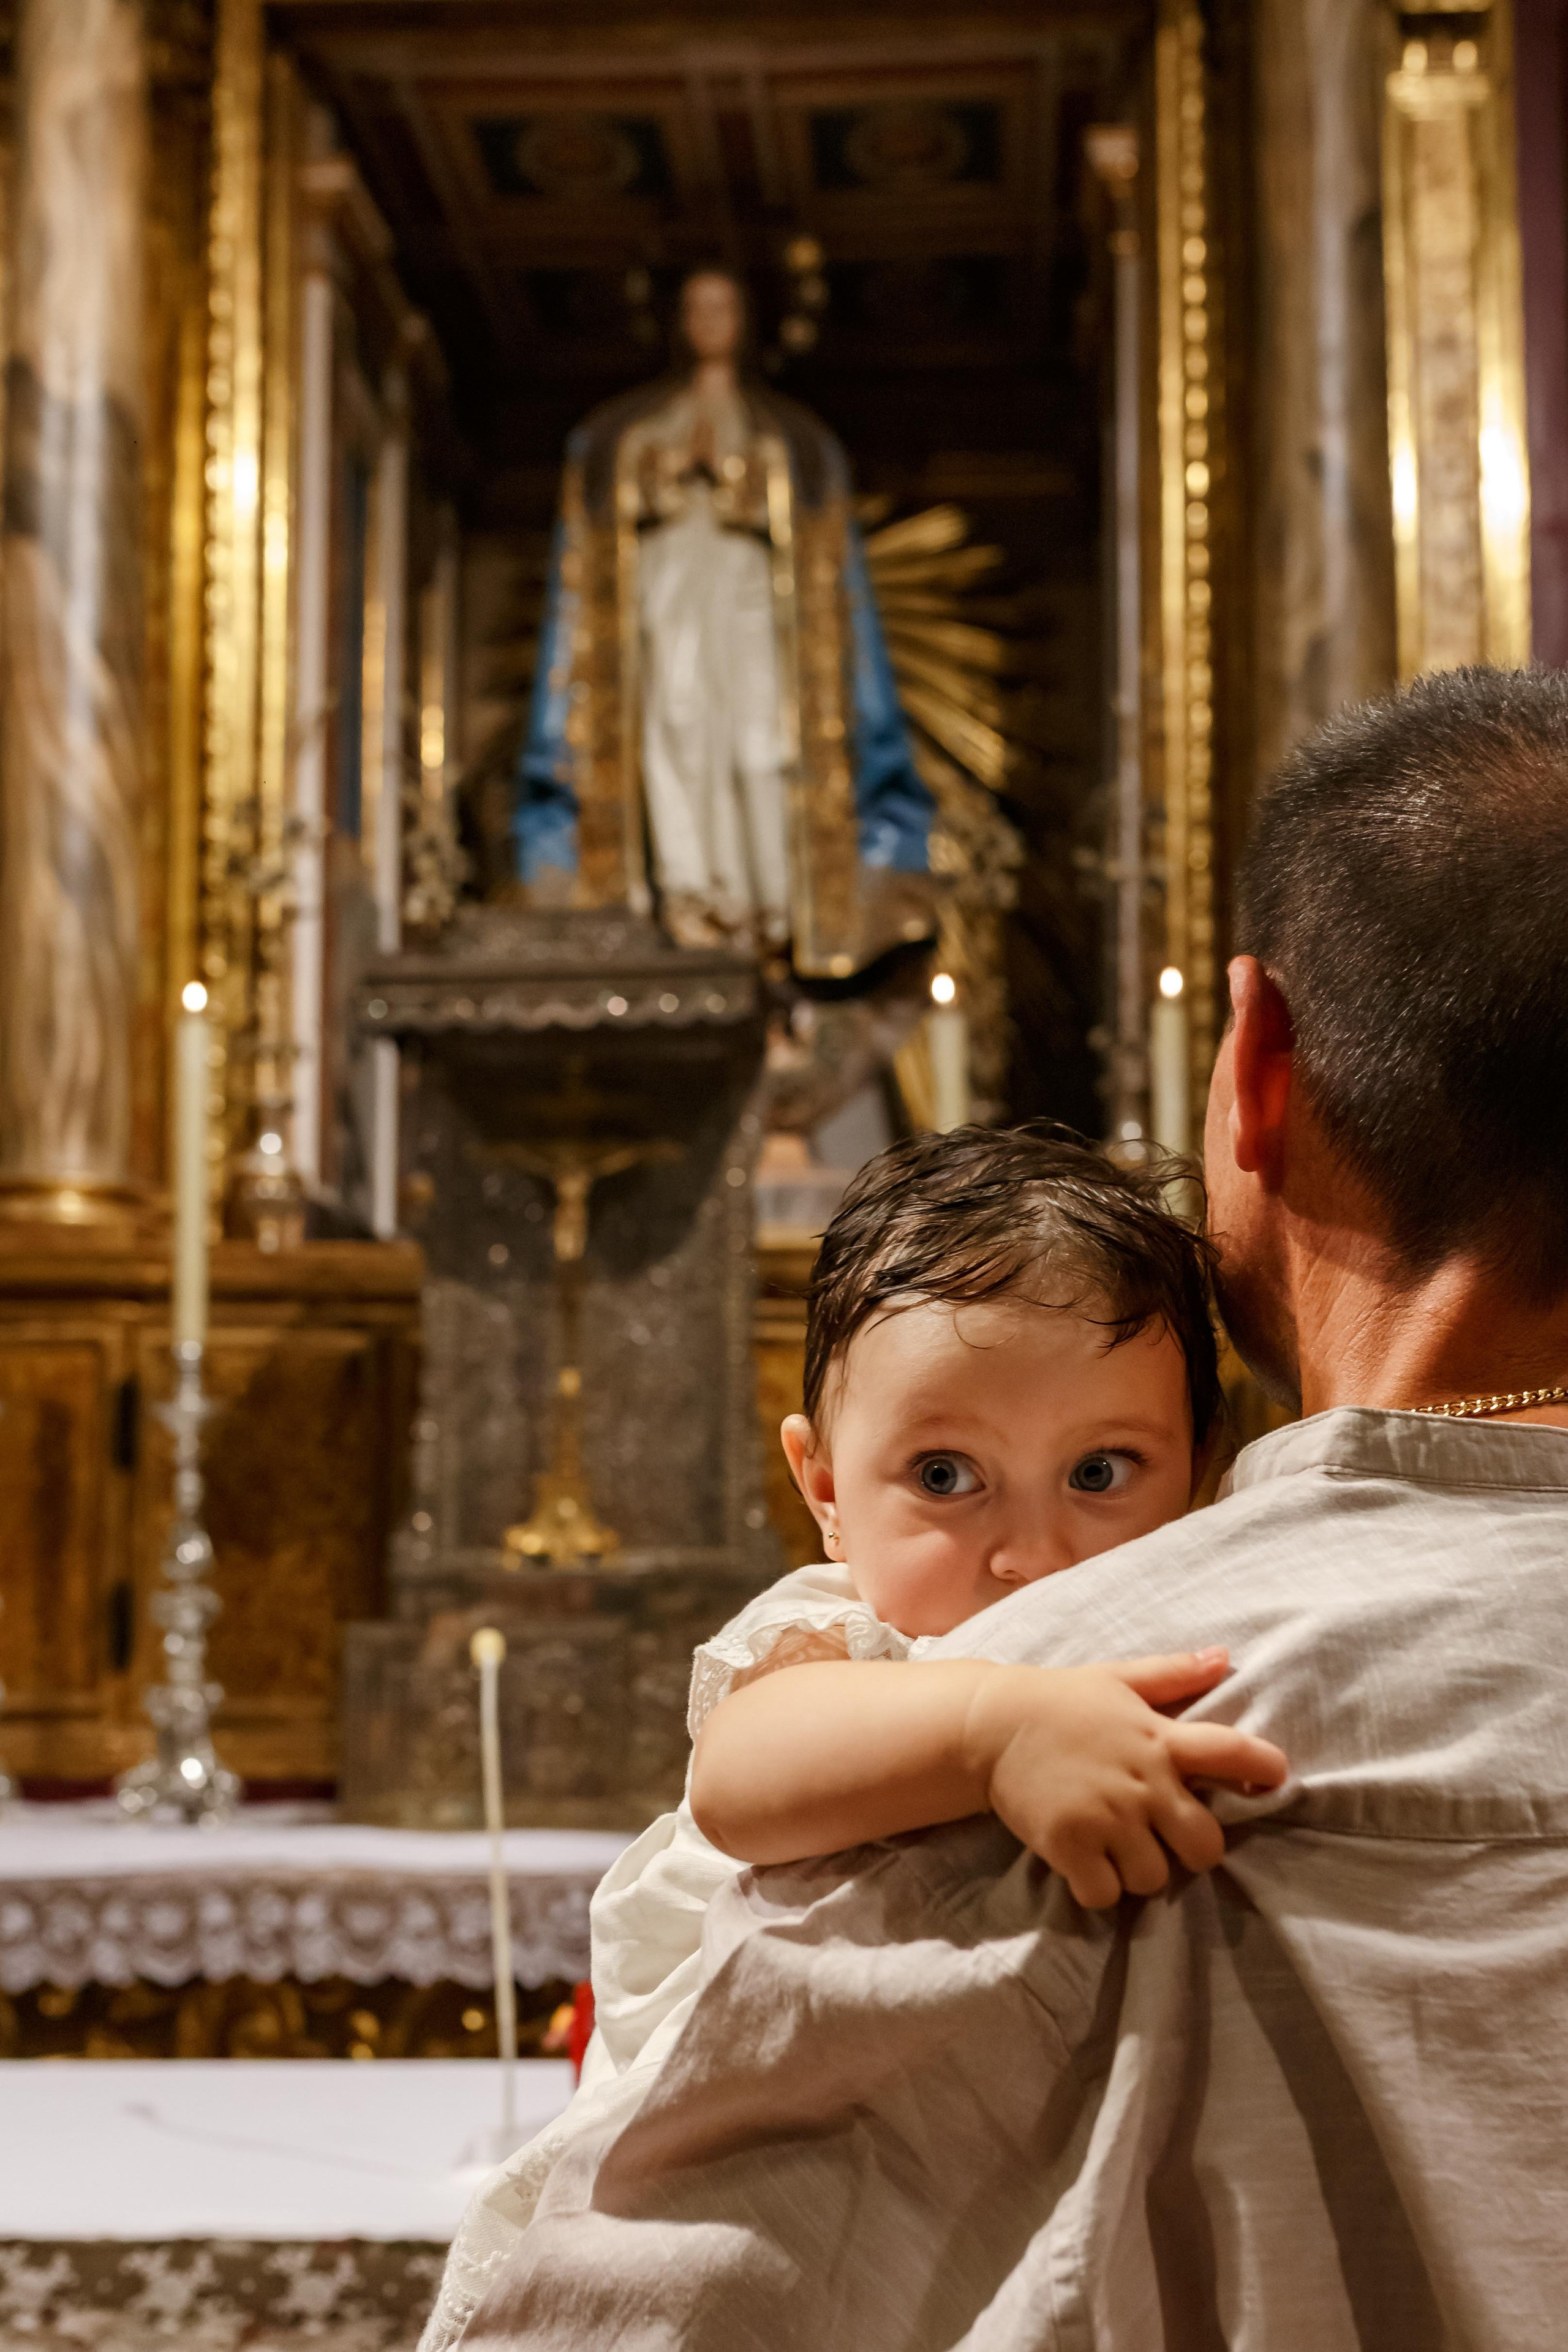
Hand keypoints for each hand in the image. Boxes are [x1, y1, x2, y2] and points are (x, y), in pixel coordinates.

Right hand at [964, 1649, 1287, 1908]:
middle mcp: (1143, 1782)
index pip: (1232, 1752)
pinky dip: (1098, 1888)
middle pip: (1206, 1846)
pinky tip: (1084, 1864)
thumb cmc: (1060, 1701)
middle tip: (1162, 1838)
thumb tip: (1226, 1657)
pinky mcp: (1071, 1845)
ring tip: (1113, 1846)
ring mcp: (1107, 1816)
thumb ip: (1173, 1674)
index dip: (1263, 1768)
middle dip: (1190, 1850)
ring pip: (1155, 1877)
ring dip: (1138, 1870)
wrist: (989, 1725)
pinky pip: (1107, 1894)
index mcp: (1159, 1739)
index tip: (1273, 1780)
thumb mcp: (1118, 1678)